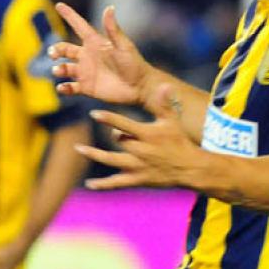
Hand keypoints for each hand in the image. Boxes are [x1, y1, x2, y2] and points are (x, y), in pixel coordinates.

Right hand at [49, 4, 149, 104]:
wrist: (140, 88)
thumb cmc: (134, 64)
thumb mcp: (123, 46)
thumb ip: (113, 29)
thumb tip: (109, 8)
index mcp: (95, 43)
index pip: (79, 26)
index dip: (70, 15)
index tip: (59, 5)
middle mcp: (88, 56)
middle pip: (65, 49)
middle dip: (56, 49)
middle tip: (53, 53)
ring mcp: (86, 72)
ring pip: (65, 68)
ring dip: (58, 69)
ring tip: (59, 71)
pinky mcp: (86, 87)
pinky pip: (70, 87)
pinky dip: (63, 88)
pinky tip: (63, 88)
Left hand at [81, 85, 203, 190]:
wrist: (191, 168)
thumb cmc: (179, 142)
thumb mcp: (172, 122)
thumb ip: (164, 104)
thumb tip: (164, 84)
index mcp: (148, 135)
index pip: (125, 124)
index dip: (109, 119)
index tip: (94, 113)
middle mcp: (141, 150)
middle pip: (118, 140)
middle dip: (114, 135)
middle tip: (116, 133)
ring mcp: (138, 166)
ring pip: (111, 160)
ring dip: (94, 154)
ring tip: (78, 148)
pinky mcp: (137, 179)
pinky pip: (117, 183)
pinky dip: (103, 184)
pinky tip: (89, 184)